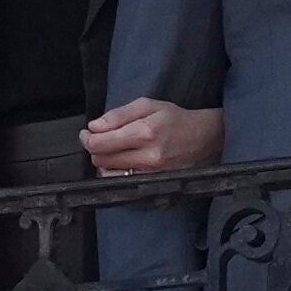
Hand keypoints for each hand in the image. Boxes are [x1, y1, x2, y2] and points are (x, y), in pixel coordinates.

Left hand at [83, 97, 222, 179]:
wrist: (203, 138)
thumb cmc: (175, 119)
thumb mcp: (147, 105)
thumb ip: (118, 115)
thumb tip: (94, 127)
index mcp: (145, 133)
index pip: (100, 144)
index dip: (87, 138)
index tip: (87, 133)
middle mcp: (148, 157)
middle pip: (100, 160)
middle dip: (94, 148)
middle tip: (98, 138)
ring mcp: (151, 174)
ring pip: (108, 175)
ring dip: (104, 163)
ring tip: (112, 150)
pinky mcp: (152, 184)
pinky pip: (122, 183)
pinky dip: (116, 173)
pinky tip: (122, 162)